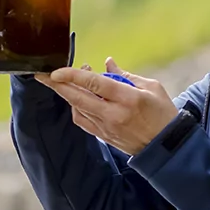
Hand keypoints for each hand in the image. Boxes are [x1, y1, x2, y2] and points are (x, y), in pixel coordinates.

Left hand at [38, 57, 176, 155]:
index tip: (57, 70)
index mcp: (128, 99)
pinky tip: (75, 97)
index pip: (94, 84)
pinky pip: (82, 120)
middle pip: (78, 98)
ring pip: (77, 108)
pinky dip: (75, 107)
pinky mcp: (103, 136)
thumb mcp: (151, 87)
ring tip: (64, 80)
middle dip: (57, 85)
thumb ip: (125, 75)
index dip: (73, 75)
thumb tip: (107, 63)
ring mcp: (107, 127)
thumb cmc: (163, 113)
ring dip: (67, 94)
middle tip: (42, 74)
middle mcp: (114, 114)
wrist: (167, 147)